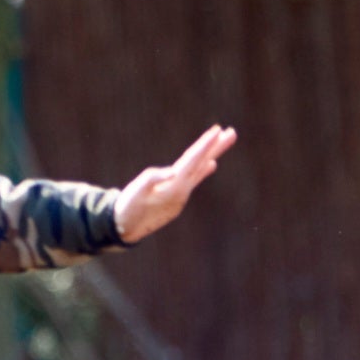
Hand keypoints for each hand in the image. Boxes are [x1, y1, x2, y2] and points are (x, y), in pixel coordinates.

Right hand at [115, 124, 236, 243]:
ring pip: (198, 171)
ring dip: (211, 155)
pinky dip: (202, 170)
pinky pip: (193, 180)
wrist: (126, 230)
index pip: (192, 161)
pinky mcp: (177, 200)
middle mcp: (182, 191)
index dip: (205, 145)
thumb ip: (152, 178)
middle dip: (216, 148)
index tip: (217, 130)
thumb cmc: (128, 207)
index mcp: (174, 187)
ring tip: (223, 142)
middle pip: (201, 164)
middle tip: (232, 132)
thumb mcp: (135, 190)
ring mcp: (181, 196)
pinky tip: (211, 164)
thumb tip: (172, 172)